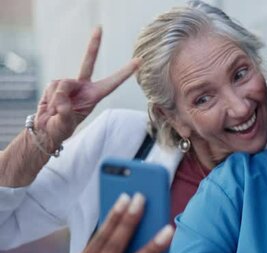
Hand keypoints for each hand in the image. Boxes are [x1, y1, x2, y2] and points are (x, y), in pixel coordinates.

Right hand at [34, 27, 138, 149]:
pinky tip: (50, 106)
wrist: (45, 128)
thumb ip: (65, 109)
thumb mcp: (65, 122)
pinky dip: (50, 98)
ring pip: (63, 83)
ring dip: (57, 100)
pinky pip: (52, 86)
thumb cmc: (60, 128)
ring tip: (57, 111)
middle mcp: (84, 86)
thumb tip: (62, 93)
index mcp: (94, 96)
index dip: (124, 72)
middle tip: (99, 27)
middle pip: (88, 61)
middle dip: (93, 44)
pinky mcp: (56, 83)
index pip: (112, 82)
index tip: (139, 61)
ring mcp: (69, 83)